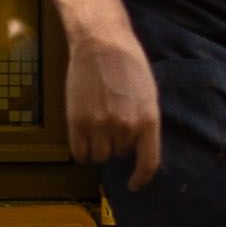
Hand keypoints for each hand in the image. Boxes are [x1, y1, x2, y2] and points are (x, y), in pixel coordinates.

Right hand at [55, 10, 163, 176]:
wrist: (100, 42)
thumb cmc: (128, 64)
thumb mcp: (148, 94)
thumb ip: (144, 123)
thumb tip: (137, 149)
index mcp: (148, 120)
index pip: (148, 164)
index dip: (141, 178)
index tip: (134, 184)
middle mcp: (125, 127)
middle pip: (119, 155)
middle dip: (117, 144)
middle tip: (111, 120)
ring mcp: (99, 125)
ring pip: (98, 156)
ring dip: (98, 147)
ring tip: (97, 125)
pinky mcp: (77, 122)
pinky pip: (79, 152)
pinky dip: (81, 150)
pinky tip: (83, 138)